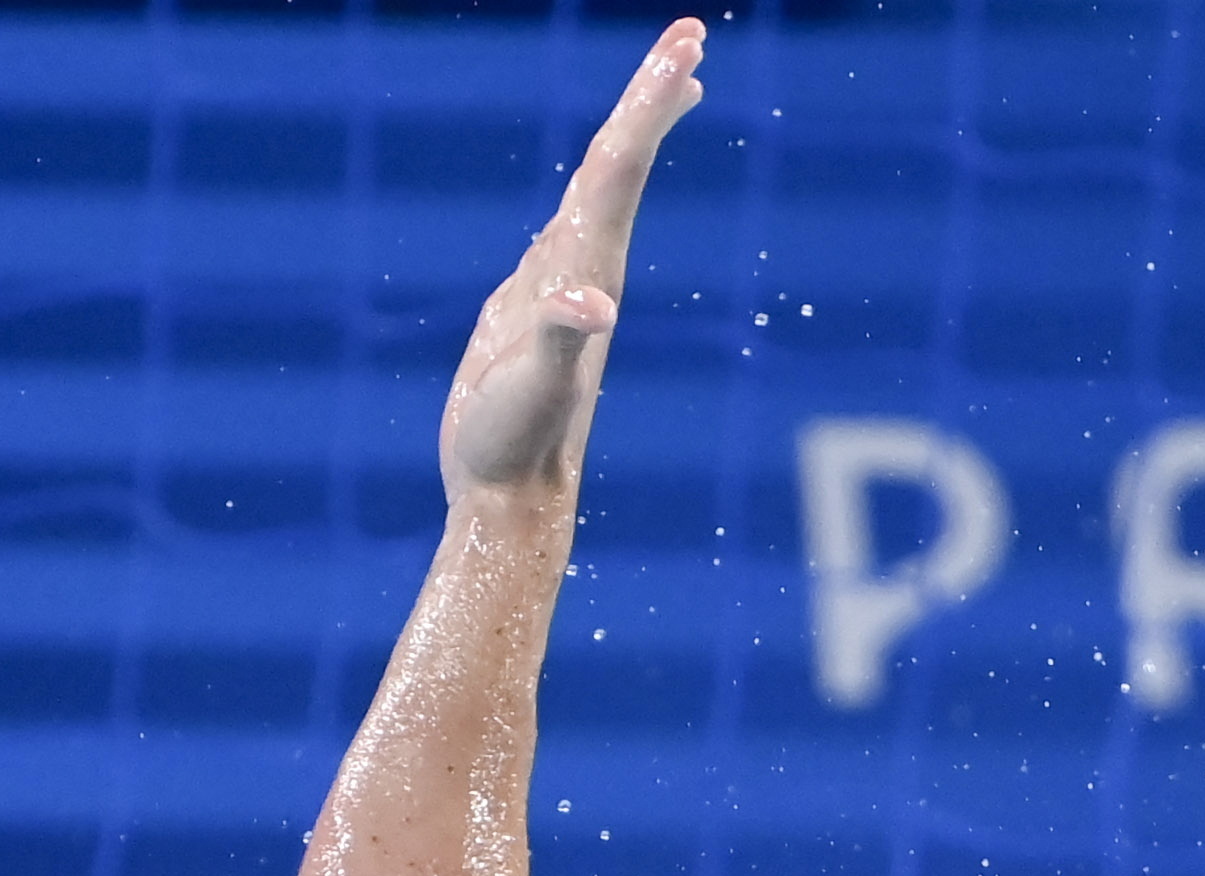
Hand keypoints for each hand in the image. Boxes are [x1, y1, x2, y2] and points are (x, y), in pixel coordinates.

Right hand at [438, 18, 705, 496]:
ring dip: (631, 135)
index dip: (648, 102)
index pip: (619, 169)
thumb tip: (590, 309)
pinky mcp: (534, 310)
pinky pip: (565, 230)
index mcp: (586, 273)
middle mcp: (584, 272)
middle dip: (652, 97)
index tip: (688, 43)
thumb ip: (556, 342)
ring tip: (669, 88)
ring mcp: (561, 289)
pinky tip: (588, 189)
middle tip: (692, 35)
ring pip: (600, 191)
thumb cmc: (515, 447)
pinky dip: (585, 192)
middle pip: (619, 166)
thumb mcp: (531, 392)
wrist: (511, 500)